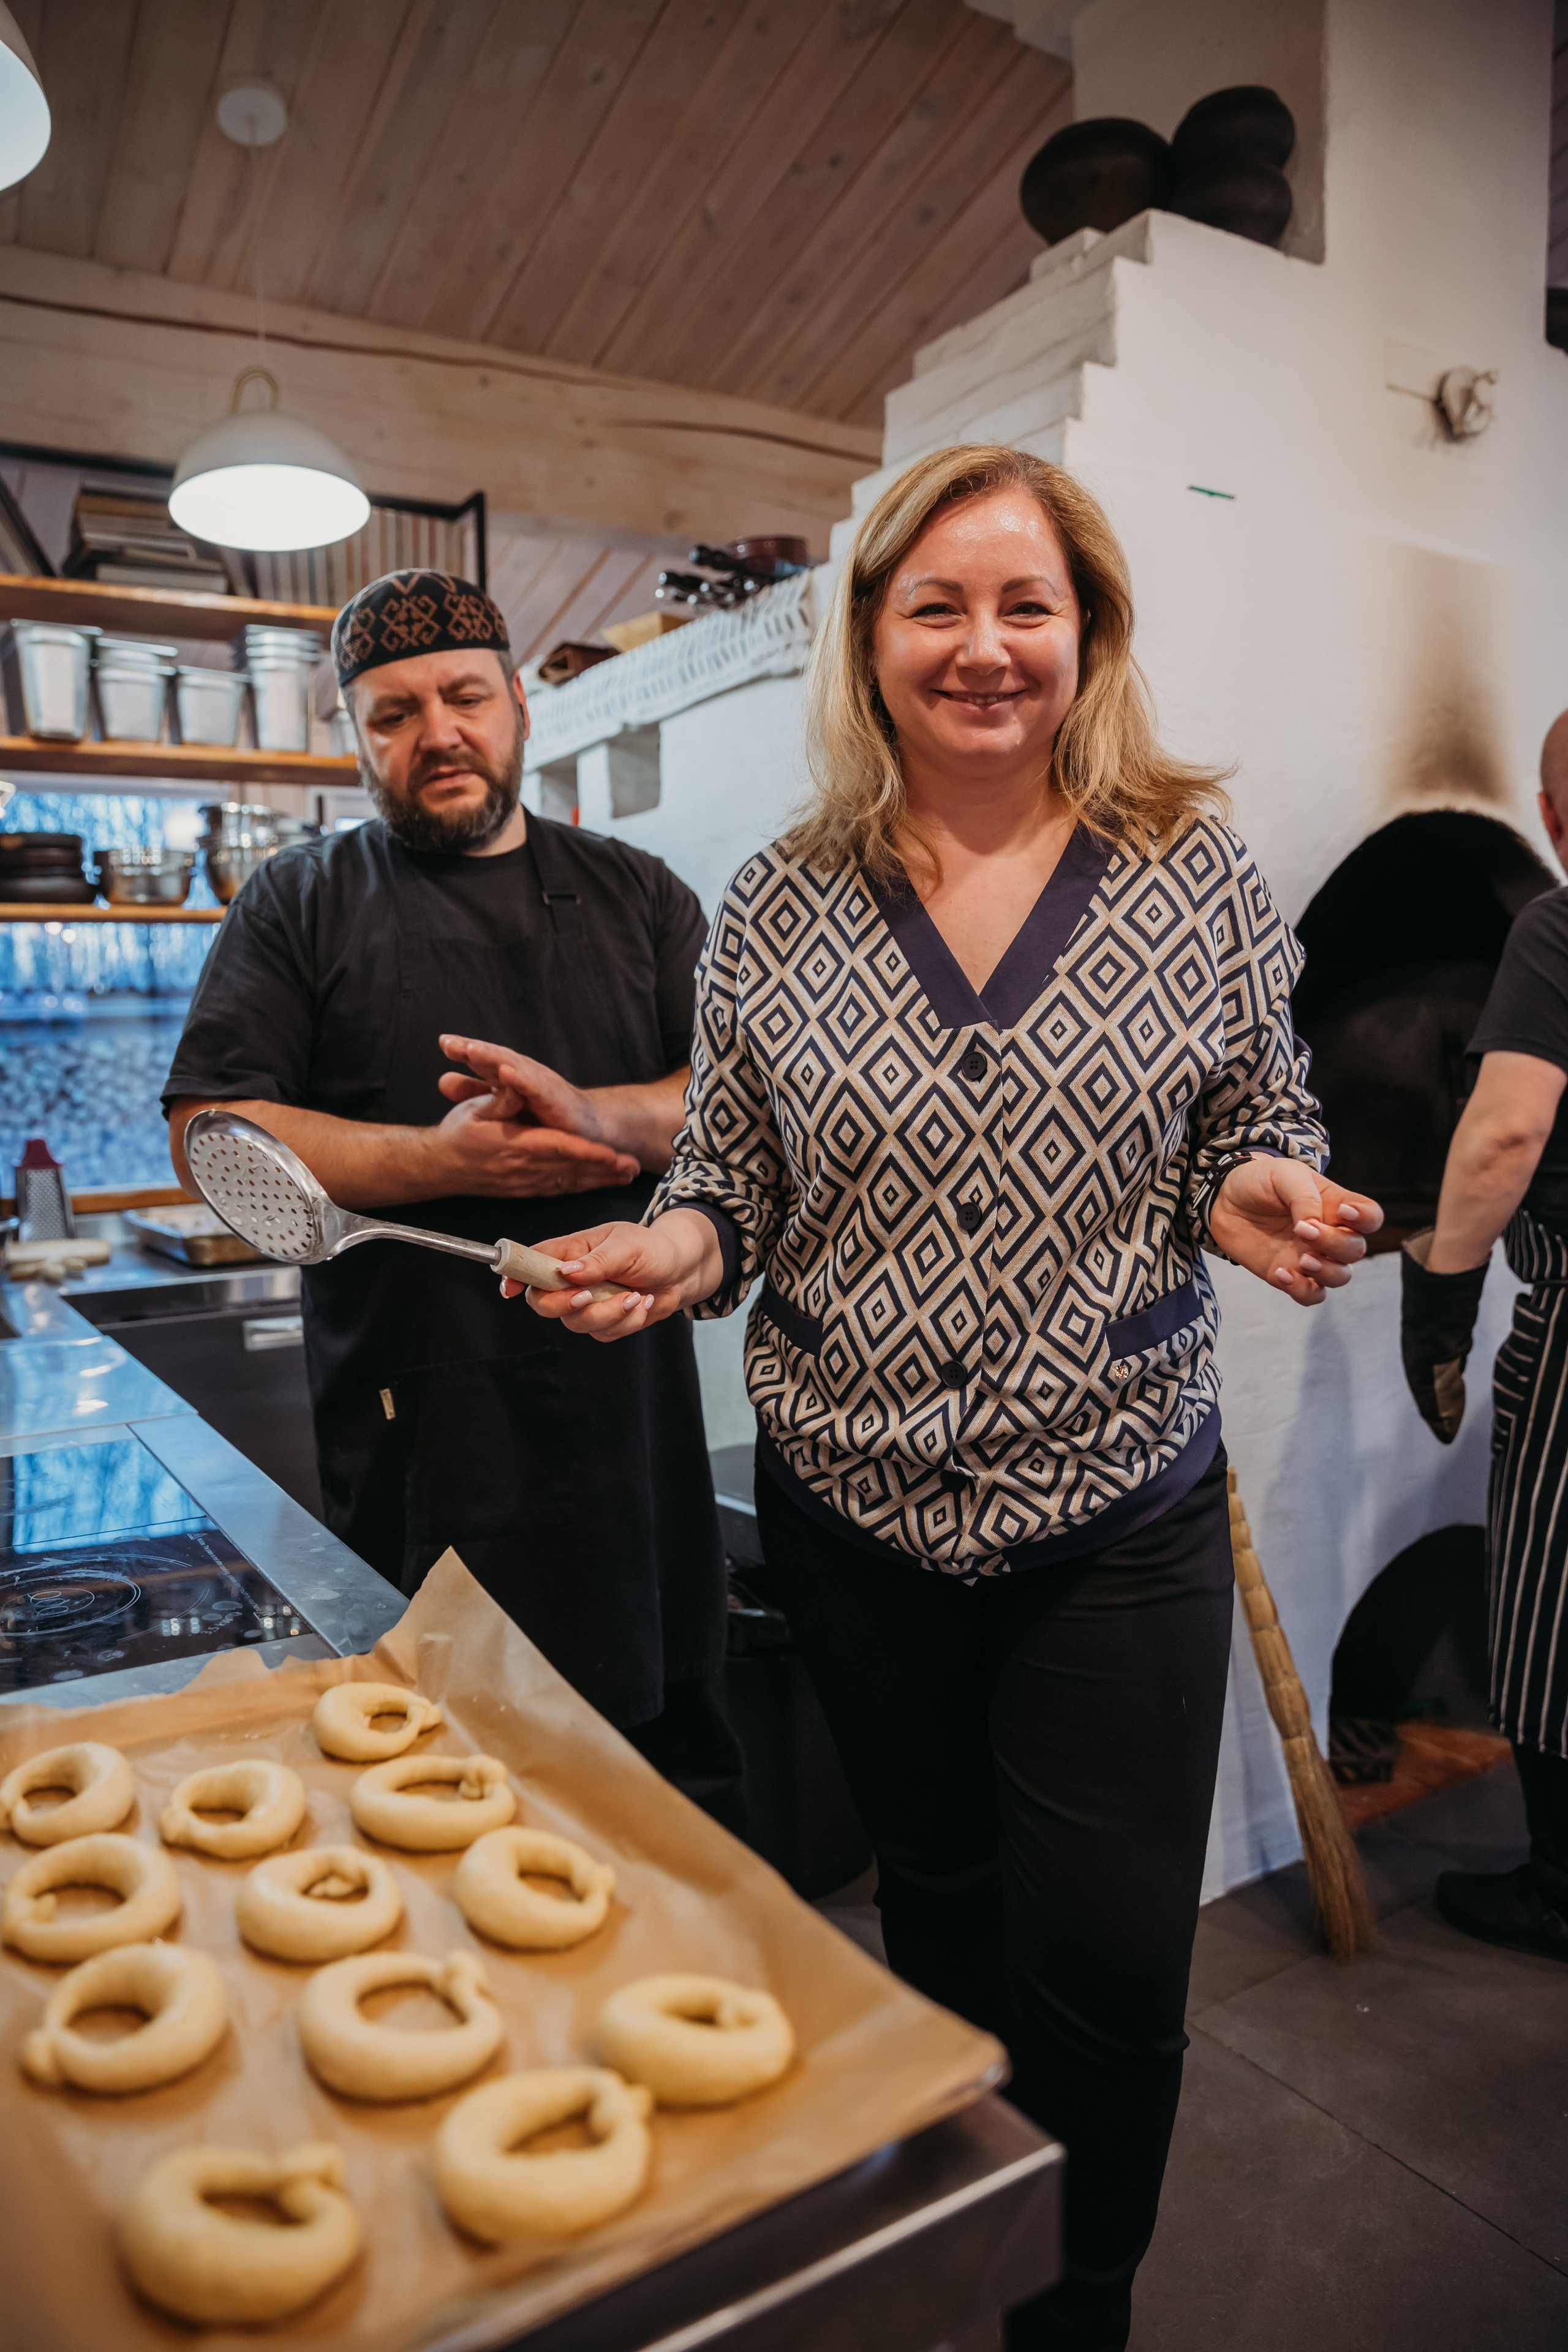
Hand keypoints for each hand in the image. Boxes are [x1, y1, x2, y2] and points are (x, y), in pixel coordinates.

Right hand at [434, 1034, 638, 1195]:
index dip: (588, 1152)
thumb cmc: (457, 1135)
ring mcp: (525, 1184)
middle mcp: (523, 1169)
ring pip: (569, 1183)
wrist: (438, 1167)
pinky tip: (598, 1184)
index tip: (613, 1154)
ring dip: (599, 1180)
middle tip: (634, 1166)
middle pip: (572, 1170)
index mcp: (513, 1146)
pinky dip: (581, 1187)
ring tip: (626, 1175)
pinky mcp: (525, 1191)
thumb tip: (517, 1083)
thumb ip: (500, 1099)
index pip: (559, 1148)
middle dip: (605, 1169)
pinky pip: (559, 1190)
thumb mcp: (474, 1110)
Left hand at [439, 1036, 599, 1134]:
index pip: (483, 1057)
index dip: (464, 1049)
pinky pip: (535, 1087)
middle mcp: (523, 1073)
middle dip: (474, 1048)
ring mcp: (539, 1083)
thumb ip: (474, 1092)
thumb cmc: (543, 1112)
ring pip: (513, 1066)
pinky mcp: (553, 1098)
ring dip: (493, 1057)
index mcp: (508, 1073)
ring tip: (472, 1050)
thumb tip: (442, 1080)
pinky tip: (506, 1072)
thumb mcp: (502, 1102)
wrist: (584, 1127)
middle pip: (495, 1056)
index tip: (443, 1042)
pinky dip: (521, 1079)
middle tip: (451, 1043)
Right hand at [506, 1210, 721, 1341]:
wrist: (683, 1270)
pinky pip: (604, 1333)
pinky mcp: (606, 1322)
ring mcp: (588, 1303)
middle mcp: (573, 1281)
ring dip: (608, 1313)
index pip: (533, 1263)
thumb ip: (597, 1261)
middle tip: (587, 1296)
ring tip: (635, 1296)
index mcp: (571, 1253)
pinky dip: (627, 1321)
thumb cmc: (652, 1248)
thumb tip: (567, 1273)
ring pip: (576, 1323)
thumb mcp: (627, 1245)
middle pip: (543, 1303)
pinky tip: (644, 1303)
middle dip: (564, 1305)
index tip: (509, 1289)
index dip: (516, 1276)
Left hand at [1207, 1155, 1382, 1304]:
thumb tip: (1314, 1225)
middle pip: (1356, 1249)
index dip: (1366, 1219)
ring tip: (1303, 1260)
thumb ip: (1304, 1197)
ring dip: (1327, 1271)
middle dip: (1335, 1244)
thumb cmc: (1261, 1180)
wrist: (1225, 1199)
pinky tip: (1282, 1273)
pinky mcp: (1288, 1275)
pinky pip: (1310, 1294)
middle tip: (1304, 1231)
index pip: (1371, 1217)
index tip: (1344, 1213)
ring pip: (1340, 1276)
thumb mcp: (1284, 1175)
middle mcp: (1329, 1234)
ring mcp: (1311, 1256)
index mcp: (1336, 1205)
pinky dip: (1302, 1289)